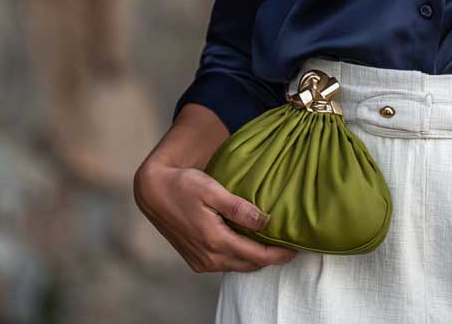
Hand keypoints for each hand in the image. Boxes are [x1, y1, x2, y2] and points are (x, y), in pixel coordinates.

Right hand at [133, 157, 298, 272]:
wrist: (153, 192)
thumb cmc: (183, 185)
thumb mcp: (213, 190)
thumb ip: (239, 208)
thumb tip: (266, 220)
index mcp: (215, 241)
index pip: (258, 256)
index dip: (280, 254)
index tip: (298, 247)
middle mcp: (208, 257)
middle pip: (250, 265)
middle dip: (272, 258)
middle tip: (291, 245)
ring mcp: (201, 261)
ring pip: (238, 266)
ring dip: (256, 258)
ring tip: (274, 244)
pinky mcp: (195, 260)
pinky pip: (225, 264)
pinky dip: (240, 257)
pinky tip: (249, 243)